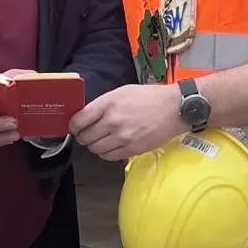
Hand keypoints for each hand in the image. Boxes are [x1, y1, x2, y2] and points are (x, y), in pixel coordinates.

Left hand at [68, 83, 185, 160]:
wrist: (174, 109)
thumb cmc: (149, 97)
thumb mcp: (123, 91)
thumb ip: (103, 103)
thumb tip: (87, 115)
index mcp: (109, 103)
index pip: (79, 120)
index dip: (73, 125)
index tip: (74, 127)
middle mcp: (113, 121)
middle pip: (85, 137)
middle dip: (83, 136)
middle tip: (87, 134)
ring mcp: (122, 137)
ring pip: (95, 149)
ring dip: (94, 145)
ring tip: (101, 140)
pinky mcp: (131, 150)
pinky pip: (108, 156)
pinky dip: (105, 153)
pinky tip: (111, 146)